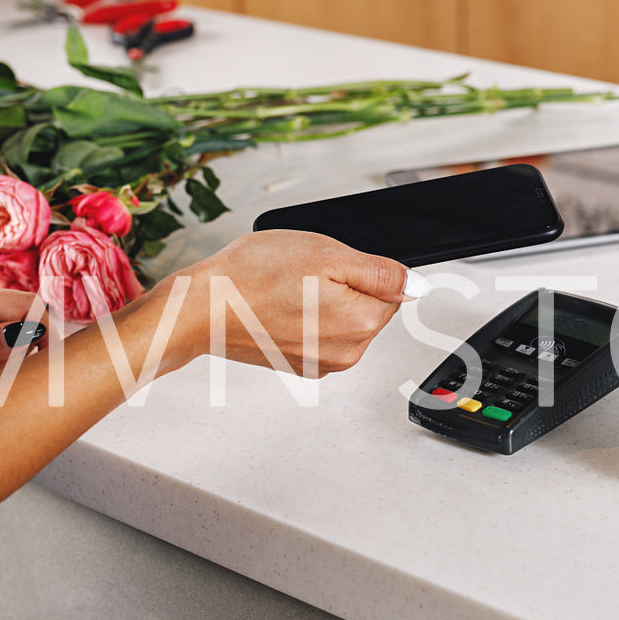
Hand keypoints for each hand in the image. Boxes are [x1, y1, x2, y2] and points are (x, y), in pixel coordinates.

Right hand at [163, 230, 409, 375]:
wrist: (202, 309)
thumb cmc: (252, 277)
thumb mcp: (326, 254)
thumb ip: (381, 272)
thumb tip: (417, 286)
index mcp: (360, 323)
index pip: (390, 291)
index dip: (359, 270)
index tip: (328, 267)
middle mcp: (347, 353)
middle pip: (367, 308)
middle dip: (343, 287)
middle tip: (302, 276)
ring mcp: (321, 363)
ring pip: (342, 320)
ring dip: (321, 302)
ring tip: (286, 290)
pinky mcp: (299, 365)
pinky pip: (318, 334)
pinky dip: (303, 318)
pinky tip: (278, 306)